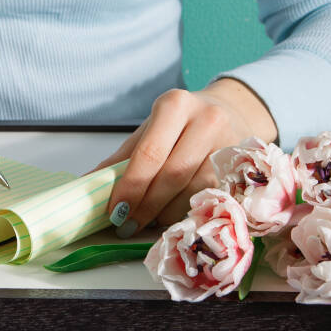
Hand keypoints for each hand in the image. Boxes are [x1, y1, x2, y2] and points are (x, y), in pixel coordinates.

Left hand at [95, 78, 277, 235]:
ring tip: (149, 221)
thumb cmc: (181, 124)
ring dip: (167, 213)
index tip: (116, 211)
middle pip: (173, 174)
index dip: (131, 186)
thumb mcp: (149, 131)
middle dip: (147, 206)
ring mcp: (229, 142)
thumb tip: (88, 186)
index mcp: (175, 105)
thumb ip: (121, 159)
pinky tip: (174, 216)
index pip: (150, 152)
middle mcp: (206, 119)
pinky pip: (212, 197)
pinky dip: (188, 212)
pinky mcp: (243, 166)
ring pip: (195, 190)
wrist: (231, 111)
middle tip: (128, 224)